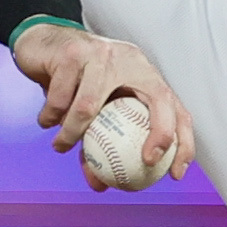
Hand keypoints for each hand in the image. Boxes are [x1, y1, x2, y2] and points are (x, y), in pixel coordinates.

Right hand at [12, 22, 197, 189]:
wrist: (42, 41)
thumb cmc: (74, 82)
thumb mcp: (92, 111)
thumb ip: (98, 142)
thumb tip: (99, 185)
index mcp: (143, 74)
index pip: (175, 108)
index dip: (184, 141)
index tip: (176, 174)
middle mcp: (130, 61)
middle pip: (158, 100)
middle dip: (160, 134)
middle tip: (145, 162)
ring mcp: (103, 53)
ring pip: (91, 106)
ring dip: (72, 133)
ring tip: (61, 147)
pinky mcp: (72, 52)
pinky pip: (61, 97)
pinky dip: (51, 116)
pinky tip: (46, 122)